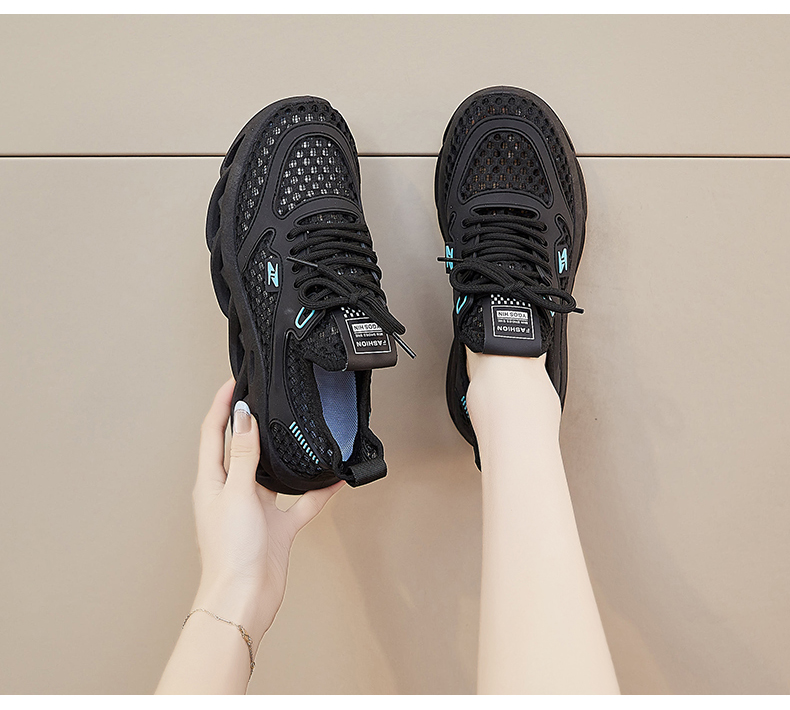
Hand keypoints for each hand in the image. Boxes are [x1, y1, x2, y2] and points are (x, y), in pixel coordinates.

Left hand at [192, 378, 343, 646]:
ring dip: (284, 454)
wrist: (244, 598)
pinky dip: (317, 491)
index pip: (212, 433)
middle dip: (251, 423)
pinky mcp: (277, 527)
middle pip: (240, 449)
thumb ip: (242, 455)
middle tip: (265, 398)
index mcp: (213, 482)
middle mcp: (232, 492)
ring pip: (272, 473)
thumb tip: (242, 418)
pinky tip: (333, 480)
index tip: (234, 382)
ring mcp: (256, 510)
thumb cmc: (230, 552)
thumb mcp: (236, 494)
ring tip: (297, 431)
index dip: (221, 405)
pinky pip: (302, 502)